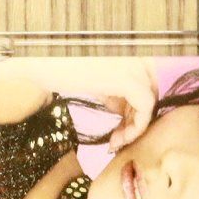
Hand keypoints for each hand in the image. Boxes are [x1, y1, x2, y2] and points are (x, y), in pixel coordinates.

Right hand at [16, 57, 157, 150]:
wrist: (45, 64)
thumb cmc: (65, 72)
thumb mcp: (99, 84)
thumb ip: (117, 95)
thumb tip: (128, 116)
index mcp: (134, 54)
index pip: (148, 88)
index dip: (137, 113)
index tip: (118, 133)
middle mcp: (140, 57)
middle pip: (152, 95)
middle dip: (137, 121)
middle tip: (118, 141)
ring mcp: (137, 66)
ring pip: (151, 103)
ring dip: (134, 129)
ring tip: (115, 143)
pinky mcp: (130, 79)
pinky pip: (146, 108)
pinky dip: (136, 128)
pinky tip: (118, 139)